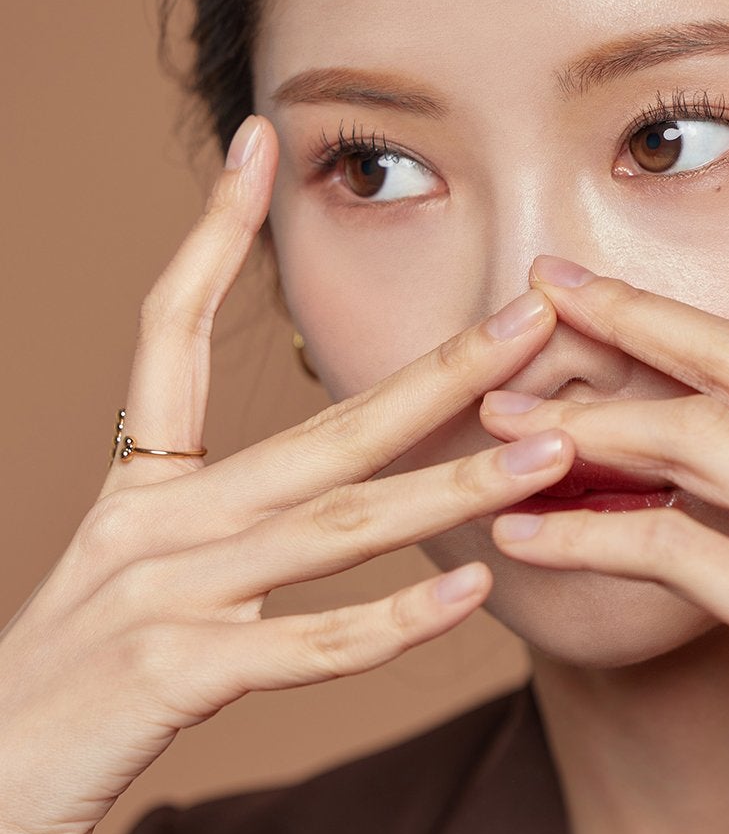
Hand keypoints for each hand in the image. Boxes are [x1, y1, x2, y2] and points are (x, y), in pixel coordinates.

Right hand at [0, 116, 576, 833]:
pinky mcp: (171, 673)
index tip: (261, 143)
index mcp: (141, 486)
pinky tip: (468, 595)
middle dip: (439, 372)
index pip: (168, 327)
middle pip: (319, 425)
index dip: (212, 231)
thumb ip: (223, 524)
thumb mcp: (136, 576)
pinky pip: (303, 643)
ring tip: (547, 450)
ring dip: (452, 485)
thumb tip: (338, 487)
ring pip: (335, 523)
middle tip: (534, 317)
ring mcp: (163, 592)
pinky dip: (391, 621)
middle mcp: (154, 521)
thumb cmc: (75, 690)